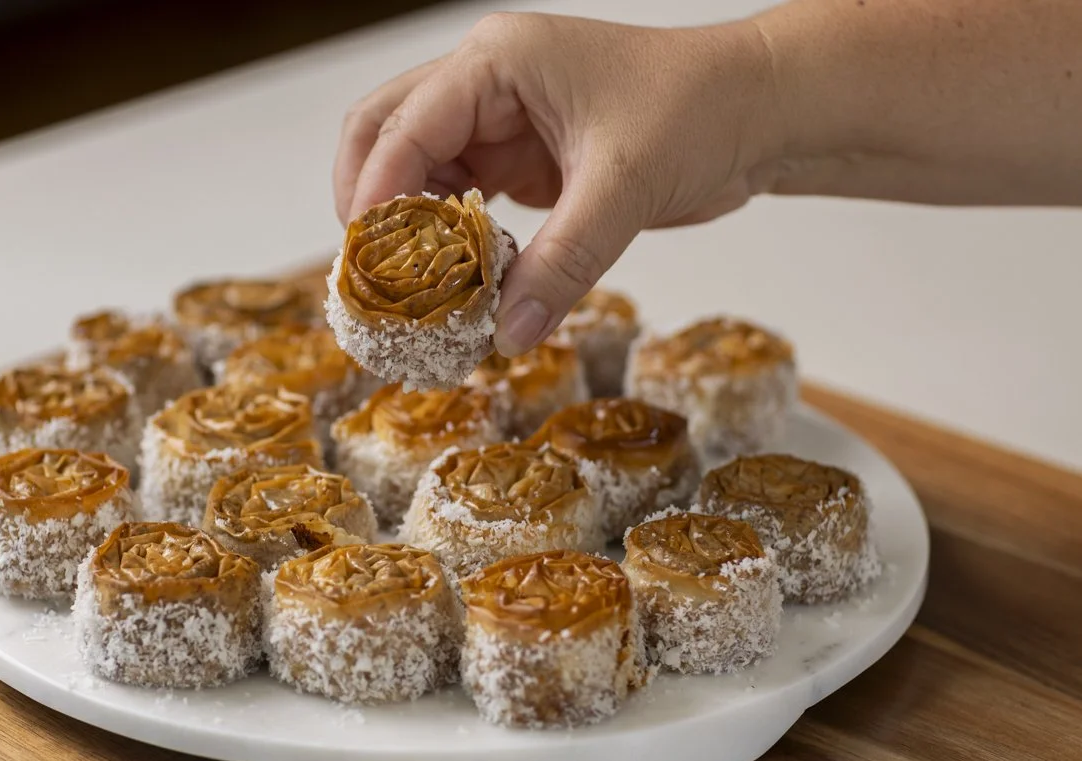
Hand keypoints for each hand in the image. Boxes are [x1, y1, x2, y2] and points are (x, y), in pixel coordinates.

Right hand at [334, 13, 780, 355]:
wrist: (759, 113)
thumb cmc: (701, 111)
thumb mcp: (624, 188)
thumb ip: (562, 262)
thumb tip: (507, 333)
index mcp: (498, 62)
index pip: (404, 125)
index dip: (375, 195)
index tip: (368, 265)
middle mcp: (486, 84)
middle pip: (384, 135)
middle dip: (370, 206)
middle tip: (371, 278)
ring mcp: (500, 122)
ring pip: (419, 173)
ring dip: (410, 232)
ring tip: (413, 295)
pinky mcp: (521, 161)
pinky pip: (462, 202)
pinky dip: (452, 245)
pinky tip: (460, 285)